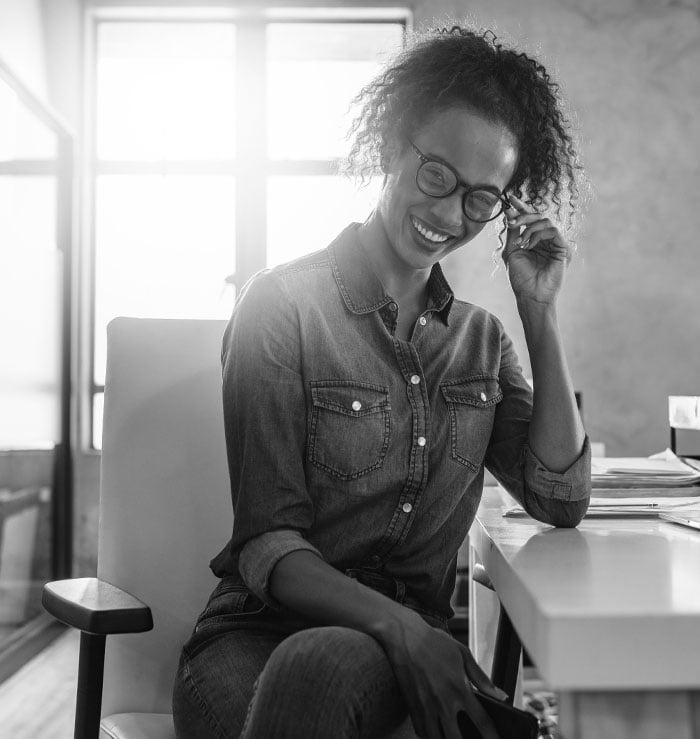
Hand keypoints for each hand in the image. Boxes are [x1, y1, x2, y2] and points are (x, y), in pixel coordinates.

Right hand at [380, 611, 504, 738]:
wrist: (403, 636)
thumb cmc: (432, 642)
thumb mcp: (462, 653)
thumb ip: (481, 678)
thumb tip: (500, 695)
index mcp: (458, 688)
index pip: (481, 721)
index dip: (492, 736)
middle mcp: (442, 701)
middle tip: (472, 738)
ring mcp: (425, 706)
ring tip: (453, 734)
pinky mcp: (412, 706)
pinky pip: (422, 732)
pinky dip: (430, 735)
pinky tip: (436, 731)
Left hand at [501, 193, 571, 305]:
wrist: (529, 295)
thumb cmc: (520, 277)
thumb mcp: (512, 251)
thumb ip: (512, 232)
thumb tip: (509, 211)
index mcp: (535, 239)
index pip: (530, 219)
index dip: (521, 207)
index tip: (510, 198)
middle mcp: (546, 239)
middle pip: (538, 215)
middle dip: (523, 214)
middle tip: (512, 220)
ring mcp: (555, 243)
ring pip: (545, 220)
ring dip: (529, 227)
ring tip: (521, 242)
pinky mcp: (563, 248)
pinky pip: (552, 230)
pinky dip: (538, 234)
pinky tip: (529, 245)